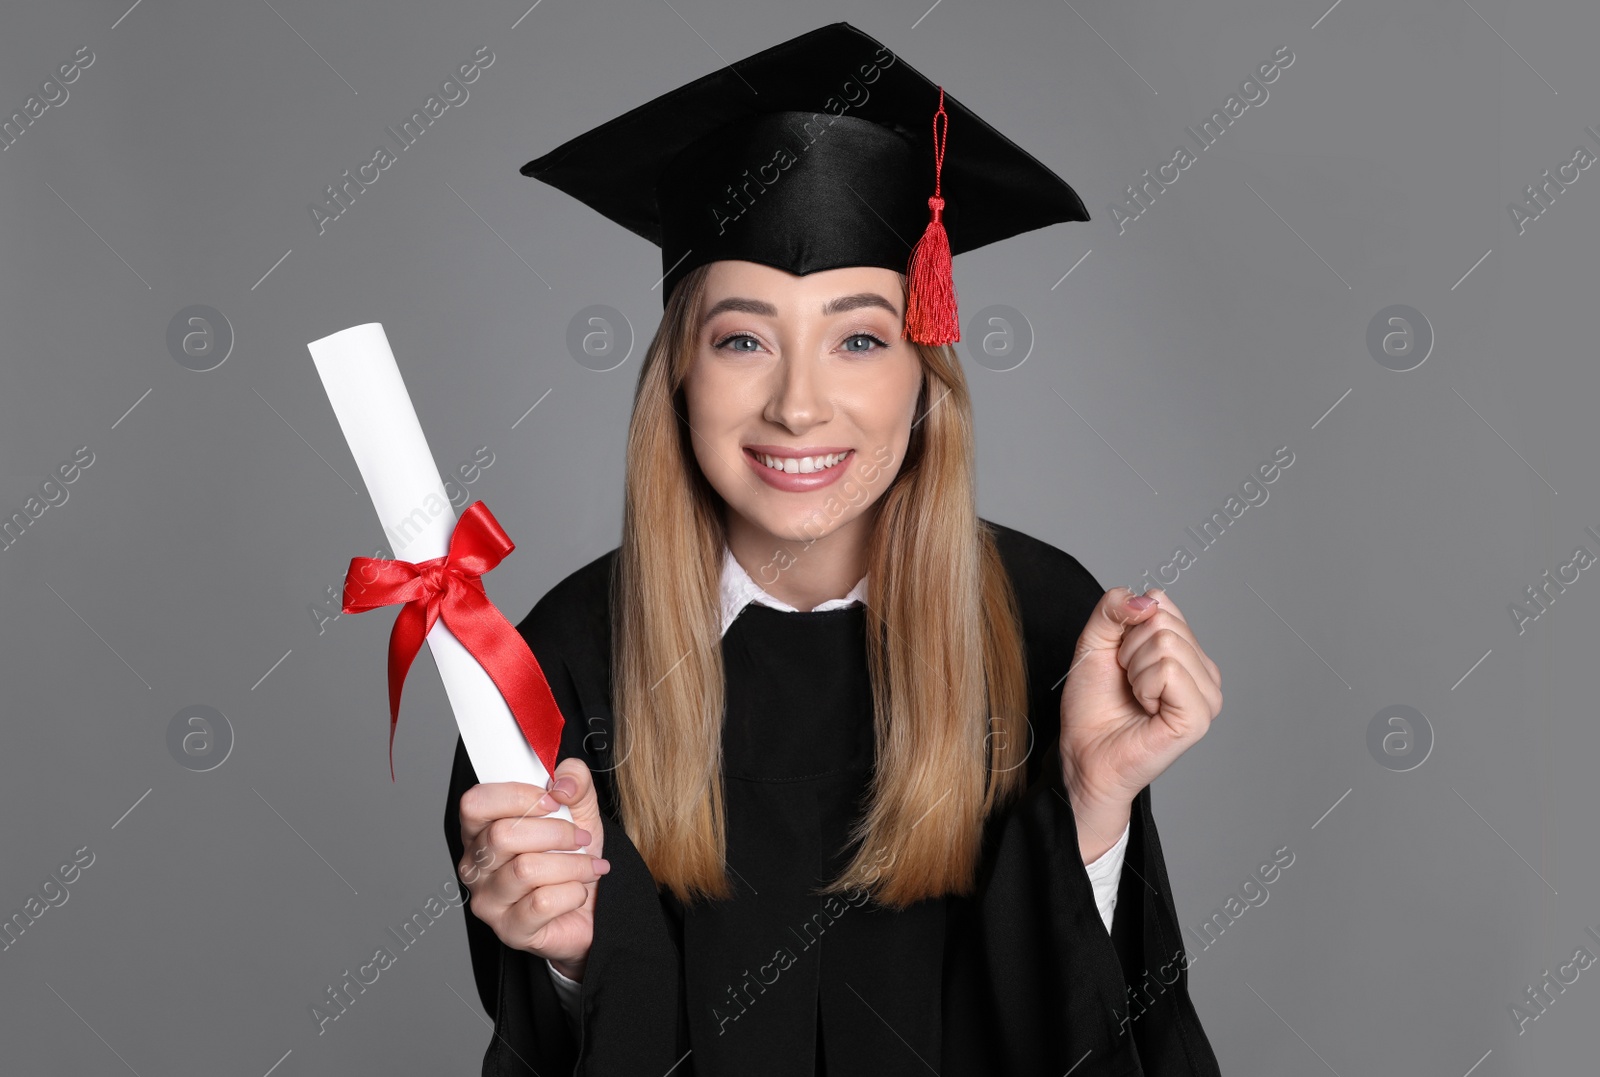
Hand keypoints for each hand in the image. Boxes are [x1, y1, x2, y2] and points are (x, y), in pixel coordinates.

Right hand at [457, 757, 607, 979]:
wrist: (592, 908)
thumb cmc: (572, 857)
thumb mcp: (580, 809)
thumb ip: (573, 781)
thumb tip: (562, 782)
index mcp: (481, 830)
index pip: (476, 803)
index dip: (517, 796)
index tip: (553, 800)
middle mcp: (475, 866)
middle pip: (502, 836)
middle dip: (555, 832)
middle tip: (580, 838)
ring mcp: (488, 901)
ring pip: (526, 869)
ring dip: (571, 865)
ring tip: (587, 866)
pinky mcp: (509, 930)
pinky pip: (542, 903)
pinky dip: (573, 893)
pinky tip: (577, 892)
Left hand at [1059, 588, 1220, 860]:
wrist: (1083, 753)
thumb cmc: (1092, 706)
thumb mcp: (1094, 642)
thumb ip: (1112, 608)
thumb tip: (1148, 599)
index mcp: (1186, 651)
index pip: (1160, 603)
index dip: (1126, 628)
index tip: (1121, 660)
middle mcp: (1203, 671)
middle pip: (1163, 621)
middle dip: (1129, 650)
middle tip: (1127, 682)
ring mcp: (1206, 695)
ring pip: (1167, 643)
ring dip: (1135, 670)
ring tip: (1136, 696)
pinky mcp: (1198, 717)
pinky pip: (1170, 671)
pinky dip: (1144, 685)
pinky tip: (1146, 707)